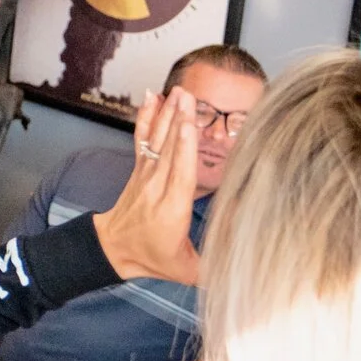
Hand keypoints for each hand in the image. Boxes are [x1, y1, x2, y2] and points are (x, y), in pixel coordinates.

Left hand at [91, 88, 201, 284]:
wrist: (112, 250)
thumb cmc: (153, 259)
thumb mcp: (189, 270)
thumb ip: (217, 263)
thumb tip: (249, 252)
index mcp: (171, 210)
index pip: (179, 174)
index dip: (185, 149)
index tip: (190, 126)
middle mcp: (157, 188)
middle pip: (169, 150)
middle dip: (178, 121)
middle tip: (188, 94)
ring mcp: (146, 176)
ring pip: (157, 141)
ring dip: (166, 114)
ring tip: (176, 90)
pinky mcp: (139, 169)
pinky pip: (142, 140)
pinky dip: (145, 118)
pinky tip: (151, 98)